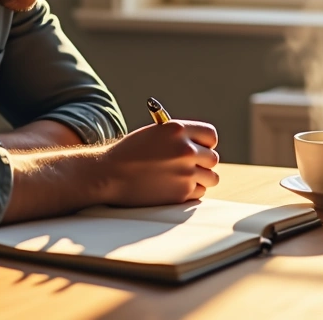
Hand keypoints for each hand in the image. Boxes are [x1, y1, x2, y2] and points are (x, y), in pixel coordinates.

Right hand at [98, 120, 219, 206]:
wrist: (109, 174)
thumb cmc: (129, 152)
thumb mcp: (154, 134)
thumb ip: (179, 137)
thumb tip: (201, 146)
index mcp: (178, 129)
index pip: (211, 135)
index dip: (206, 143)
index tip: (199, 148)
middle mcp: (185, 149)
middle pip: (213, 158)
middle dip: (203, 162)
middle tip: (190, 165)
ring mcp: (186, 172)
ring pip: (211, 177)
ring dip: (201, 178)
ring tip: (184, 177)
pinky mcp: (182, 193)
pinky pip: (200, 192)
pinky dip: (191, 191)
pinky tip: (175, 187)